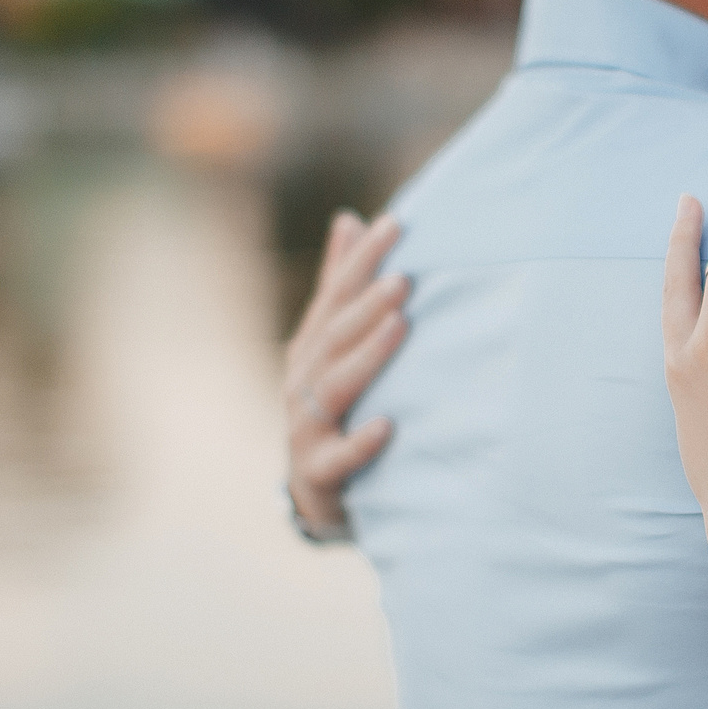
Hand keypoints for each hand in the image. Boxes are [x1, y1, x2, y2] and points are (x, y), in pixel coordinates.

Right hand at [284, 210, 406, 538]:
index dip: (362, 258)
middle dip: (367, 303)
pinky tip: (388, 425)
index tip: (395, 223)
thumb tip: (349, 218)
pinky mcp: (318, 470)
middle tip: (405, 277)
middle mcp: (303, 380)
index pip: (336, 294)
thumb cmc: (334, 405)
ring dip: (367, 355)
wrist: (313, 490)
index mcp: (311, 345)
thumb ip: (338, 287)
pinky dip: (361, 441)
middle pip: (335, 335)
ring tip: (401, 325)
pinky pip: (339, 456)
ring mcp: (307, 425)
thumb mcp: (332, 344)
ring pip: (336, 386)